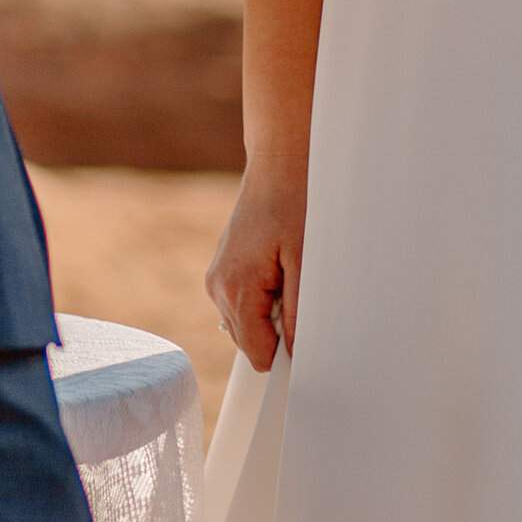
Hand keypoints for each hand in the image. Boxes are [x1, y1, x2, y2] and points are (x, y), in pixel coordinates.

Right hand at [207, 162, 305, 368]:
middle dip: (275, 332)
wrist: (277, 166)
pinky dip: (261, 299)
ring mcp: (216, 279)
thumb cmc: (293, 206)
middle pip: (248, 344)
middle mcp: (218, 287)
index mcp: (236, 288)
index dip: (283, 355)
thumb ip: (296, 312)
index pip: (256, 353)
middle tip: (298, 294)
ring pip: (243, 325)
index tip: (304, 342)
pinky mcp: (221, 271)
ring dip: (268, 314)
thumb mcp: (304, 262)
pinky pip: (241, 304)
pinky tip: (277, 270)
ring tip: (287, 276)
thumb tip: (295, 352)